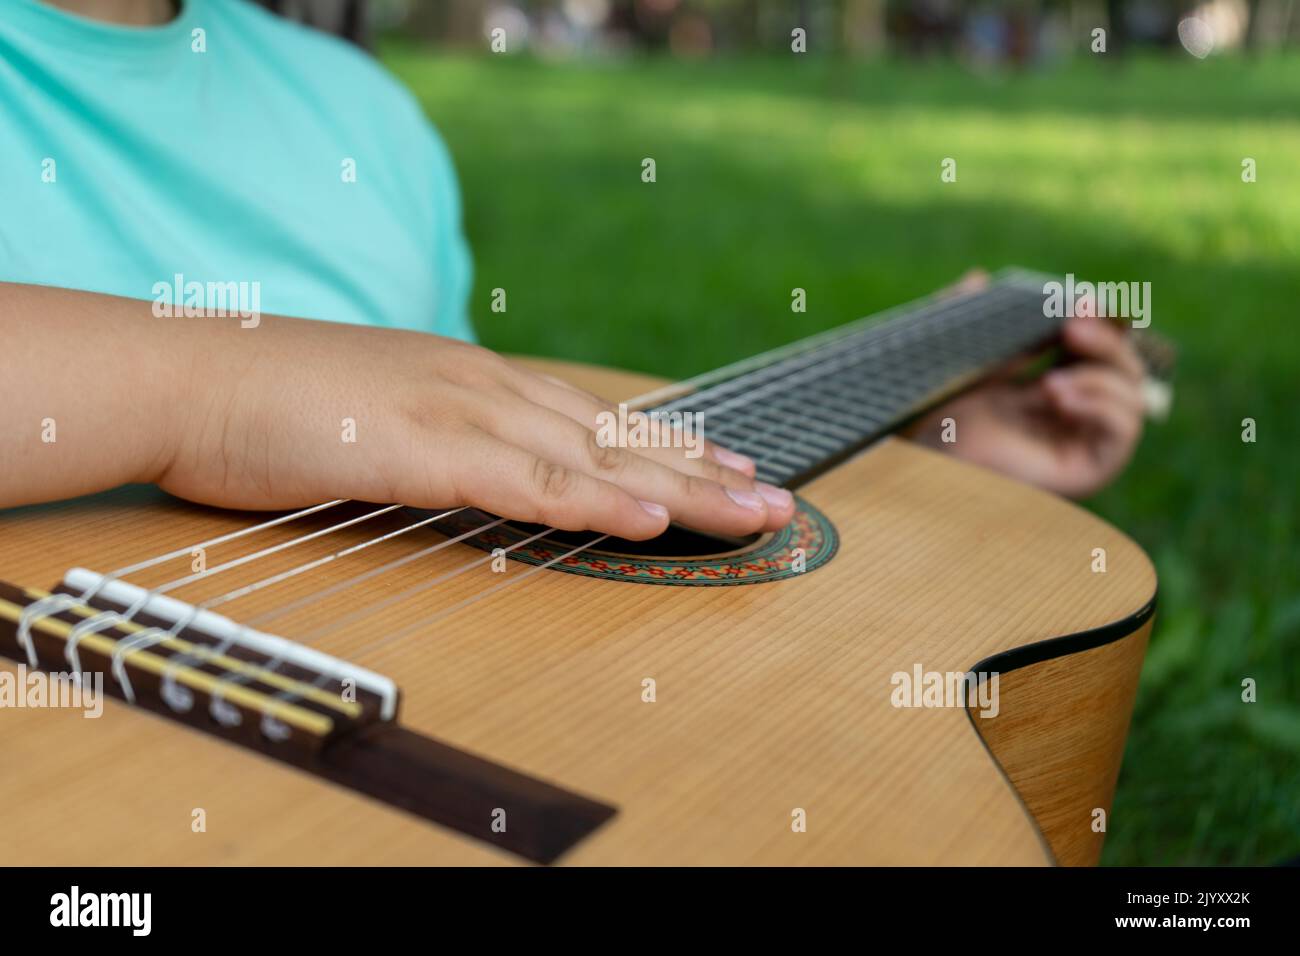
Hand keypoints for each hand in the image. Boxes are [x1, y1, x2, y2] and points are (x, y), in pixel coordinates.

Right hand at [161, 316, 795, 539]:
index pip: (595, 418)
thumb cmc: (279, 403)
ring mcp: (457, 413)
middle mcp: (485, 388)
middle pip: (615, 436)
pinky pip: (521, 481)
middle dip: (702, 473)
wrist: (191, 374)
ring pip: (589, 457)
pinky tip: (644, 519)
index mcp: (476, 382)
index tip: (730, 467)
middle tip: (773, 499)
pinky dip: (589, 502)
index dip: (670, 446)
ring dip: (675, 489)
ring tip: (746, 513)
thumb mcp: (384, 416)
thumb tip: (489, 467)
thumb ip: (445, 437)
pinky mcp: (418, 448)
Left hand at [909, 272, 1144, 497]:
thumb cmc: (930, 417)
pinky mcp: (1087, 469)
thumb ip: (961, 315)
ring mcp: (1081, 441)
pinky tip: (1061, 396)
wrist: (919, 462)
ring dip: (1103, 374)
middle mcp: (1072, 414)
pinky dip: (1104, 405)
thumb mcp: (949, 356)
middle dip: (1106, 339)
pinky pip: (1125, 431)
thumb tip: (979, 277)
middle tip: (1072, 322)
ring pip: (1133, 394)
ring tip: (1053, 378)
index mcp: (1047, 384)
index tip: (1080, 297)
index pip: (1098, 346)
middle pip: (1124, 364)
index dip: (1100, 319)